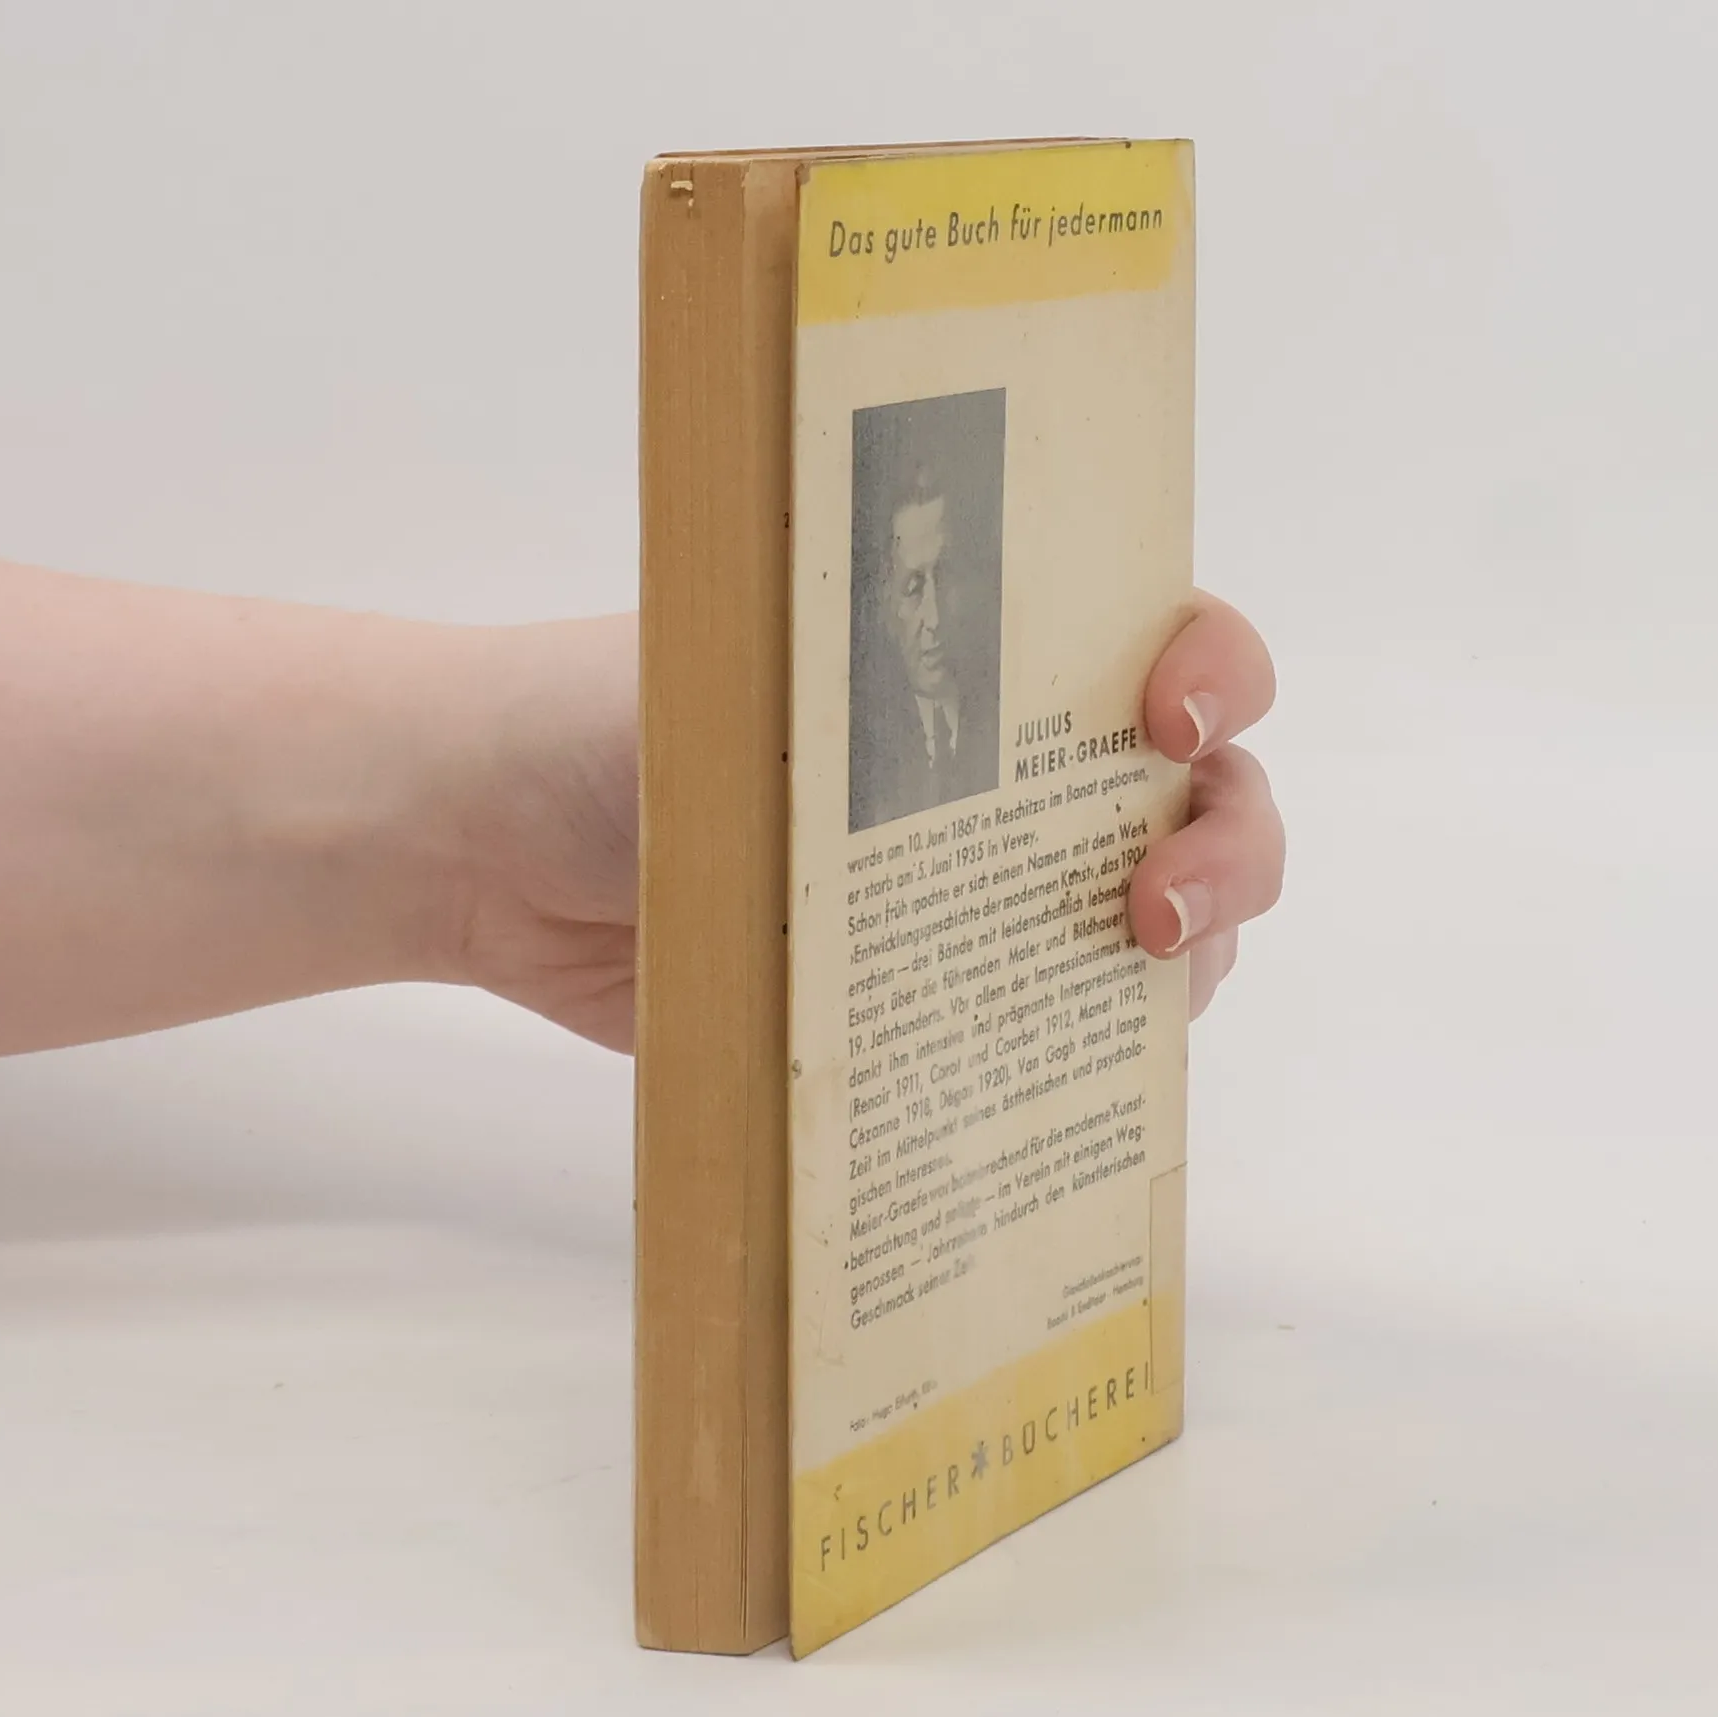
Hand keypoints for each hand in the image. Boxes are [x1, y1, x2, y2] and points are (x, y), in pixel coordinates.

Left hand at [446, 596, 1282, 1052]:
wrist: (488, 845)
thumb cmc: (602, 721)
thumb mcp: (738, 675)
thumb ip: (861, 718)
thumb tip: (960, 802)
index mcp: (990, 656)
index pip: (1169, 642)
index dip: (1217, 672)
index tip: (1168, 718)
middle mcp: (1016, 770)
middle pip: (1209, 798)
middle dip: (1229, 847)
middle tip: (1156, 906)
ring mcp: (986, 891)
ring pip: (1166, 924)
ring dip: (1189, 956)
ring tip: (1126, 985)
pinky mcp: (934, 1001)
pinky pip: (1063, 1031)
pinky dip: (1096, 1051)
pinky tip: (1068, 1074)